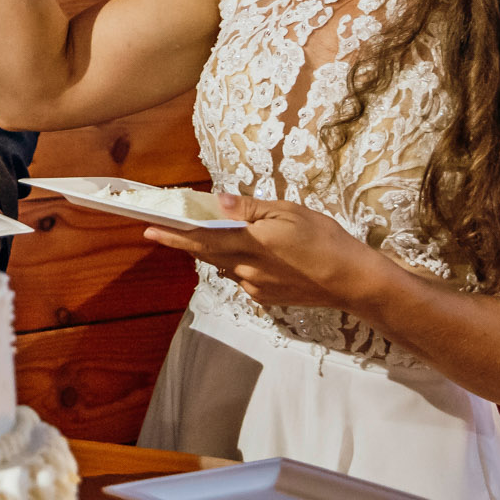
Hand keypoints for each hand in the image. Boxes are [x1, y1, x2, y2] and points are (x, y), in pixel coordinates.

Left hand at [142, 194, 386, 311]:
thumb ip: (249, 208)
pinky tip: (249, 255)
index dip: (172, 235)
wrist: (350, 281)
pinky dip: (237, 264)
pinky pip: (242, 278)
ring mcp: (255, 287)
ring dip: (213, 252)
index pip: (201, 238)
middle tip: (161, 231)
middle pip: (206, 254)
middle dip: (183, 243)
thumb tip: (216, 201)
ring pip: (224, 266)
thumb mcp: (288, 212)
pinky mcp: (267, 298)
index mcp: (249, 243)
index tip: (148, 229)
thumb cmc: (323, 239)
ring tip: (209, 237)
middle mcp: (246, 269)